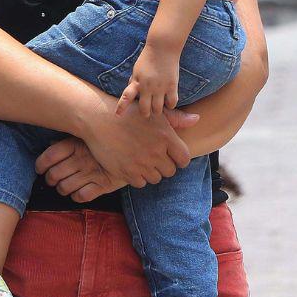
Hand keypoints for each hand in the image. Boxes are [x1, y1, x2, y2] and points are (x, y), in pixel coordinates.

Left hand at [35, 138, 123, 201]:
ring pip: (65, 188)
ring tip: (63, 186)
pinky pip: (81, 196)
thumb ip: (69, 140)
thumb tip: (50, 146)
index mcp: (76, 143)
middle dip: (49, 180)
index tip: (40, 168)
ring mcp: (92, 172)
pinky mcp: (104, 185)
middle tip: (52, 179)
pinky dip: (76, 196)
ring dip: (61, 189)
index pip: (49, 156)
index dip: (40, 165)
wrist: (138, 145)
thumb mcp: (88, 135)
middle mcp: (81, 159)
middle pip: (54, 175)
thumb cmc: (108, 138)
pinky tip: (78, 192)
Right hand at [39, 106, 199, 198]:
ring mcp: (141, 163)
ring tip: (142, 159)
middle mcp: (156, 152)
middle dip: (164, 165)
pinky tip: (132, 164)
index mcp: (166, 136)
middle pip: (170, 171)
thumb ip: (177, 118)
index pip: (184, 159)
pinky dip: (138, 176)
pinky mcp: (127, 172)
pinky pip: (141, 183)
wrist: (98, 119)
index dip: (178, 159)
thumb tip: (197, 119)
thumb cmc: (128, 114)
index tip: (170, 155)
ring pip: (155, 178)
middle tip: (153, 156)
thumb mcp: (153, 113)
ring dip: (151, 172)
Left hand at [115, 42, 180, 117]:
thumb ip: (134, 81)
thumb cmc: (148, 57)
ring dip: (158, 110)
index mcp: (136, 82)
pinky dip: (170, 105)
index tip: (117, 115)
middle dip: (145, 113)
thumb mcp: (137, 69)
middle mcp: (147, 87)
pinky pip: (172, 102)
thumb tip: (131, 91)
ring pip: (158, 109)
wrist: (162, 47)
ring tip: (158, 108)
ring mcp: (160, 88)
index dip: (121, 107)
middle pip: (144, 109)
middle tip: (147, 113)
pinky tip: (169, 103)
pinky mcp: (172, 86)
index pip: (126, 97)